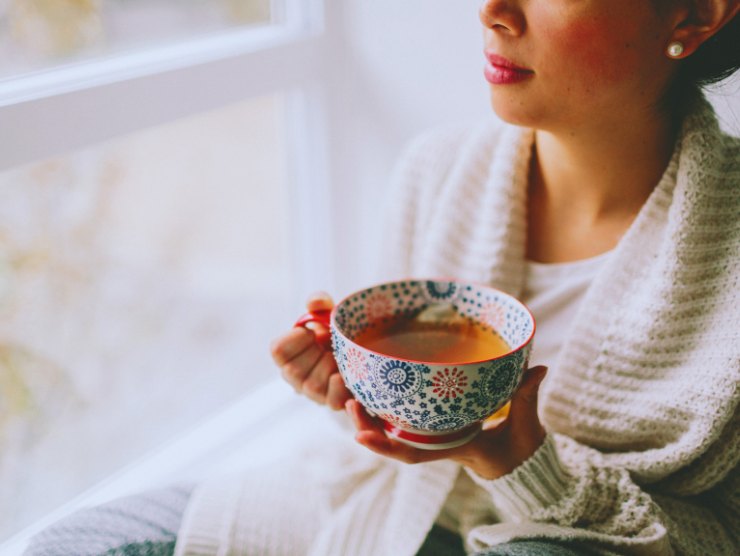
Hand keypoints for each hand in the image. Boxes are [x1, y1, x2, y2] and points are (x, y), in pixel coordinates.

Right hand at [270, 292, 352, 409]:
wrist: (362, 348)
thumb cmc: (335, 332)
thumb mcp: (327, 313)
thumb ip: (319, 302)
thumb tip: (316, 302)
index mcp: (287, 354)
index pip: (278, 351)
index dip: (296, 339)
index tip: (310, 331)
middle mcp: (295, 377)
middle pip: (294, 371)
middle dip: (315, 353)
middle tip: (328, 345)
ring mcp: (314, 393)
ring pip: (314, 385)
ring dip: (330, 367)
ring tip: (341, 357)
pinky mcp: (335, 402)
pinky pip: (334, 402)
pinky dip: (342, 391)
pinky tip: (347, 381)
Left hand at [346, 366, 547, 479]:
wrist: (522, 461)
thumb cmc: (521, 447)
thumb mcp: (527, 425)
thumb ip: (527, 396)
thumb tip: (537, 369)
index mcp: (455, 447)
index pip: (416, 453)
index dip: (387, 446)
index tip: (361, 437)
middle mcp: (439, 443)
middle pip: (395, 441)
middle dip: (368, 426)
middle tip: (348, 404)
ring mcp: (436, 434)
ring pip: (395, 431)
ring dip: (371, 416)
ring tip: (350, 396)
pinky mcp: (438, 424)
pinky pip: (407, 419)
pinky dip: (387, 408)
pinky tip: (372, 390)